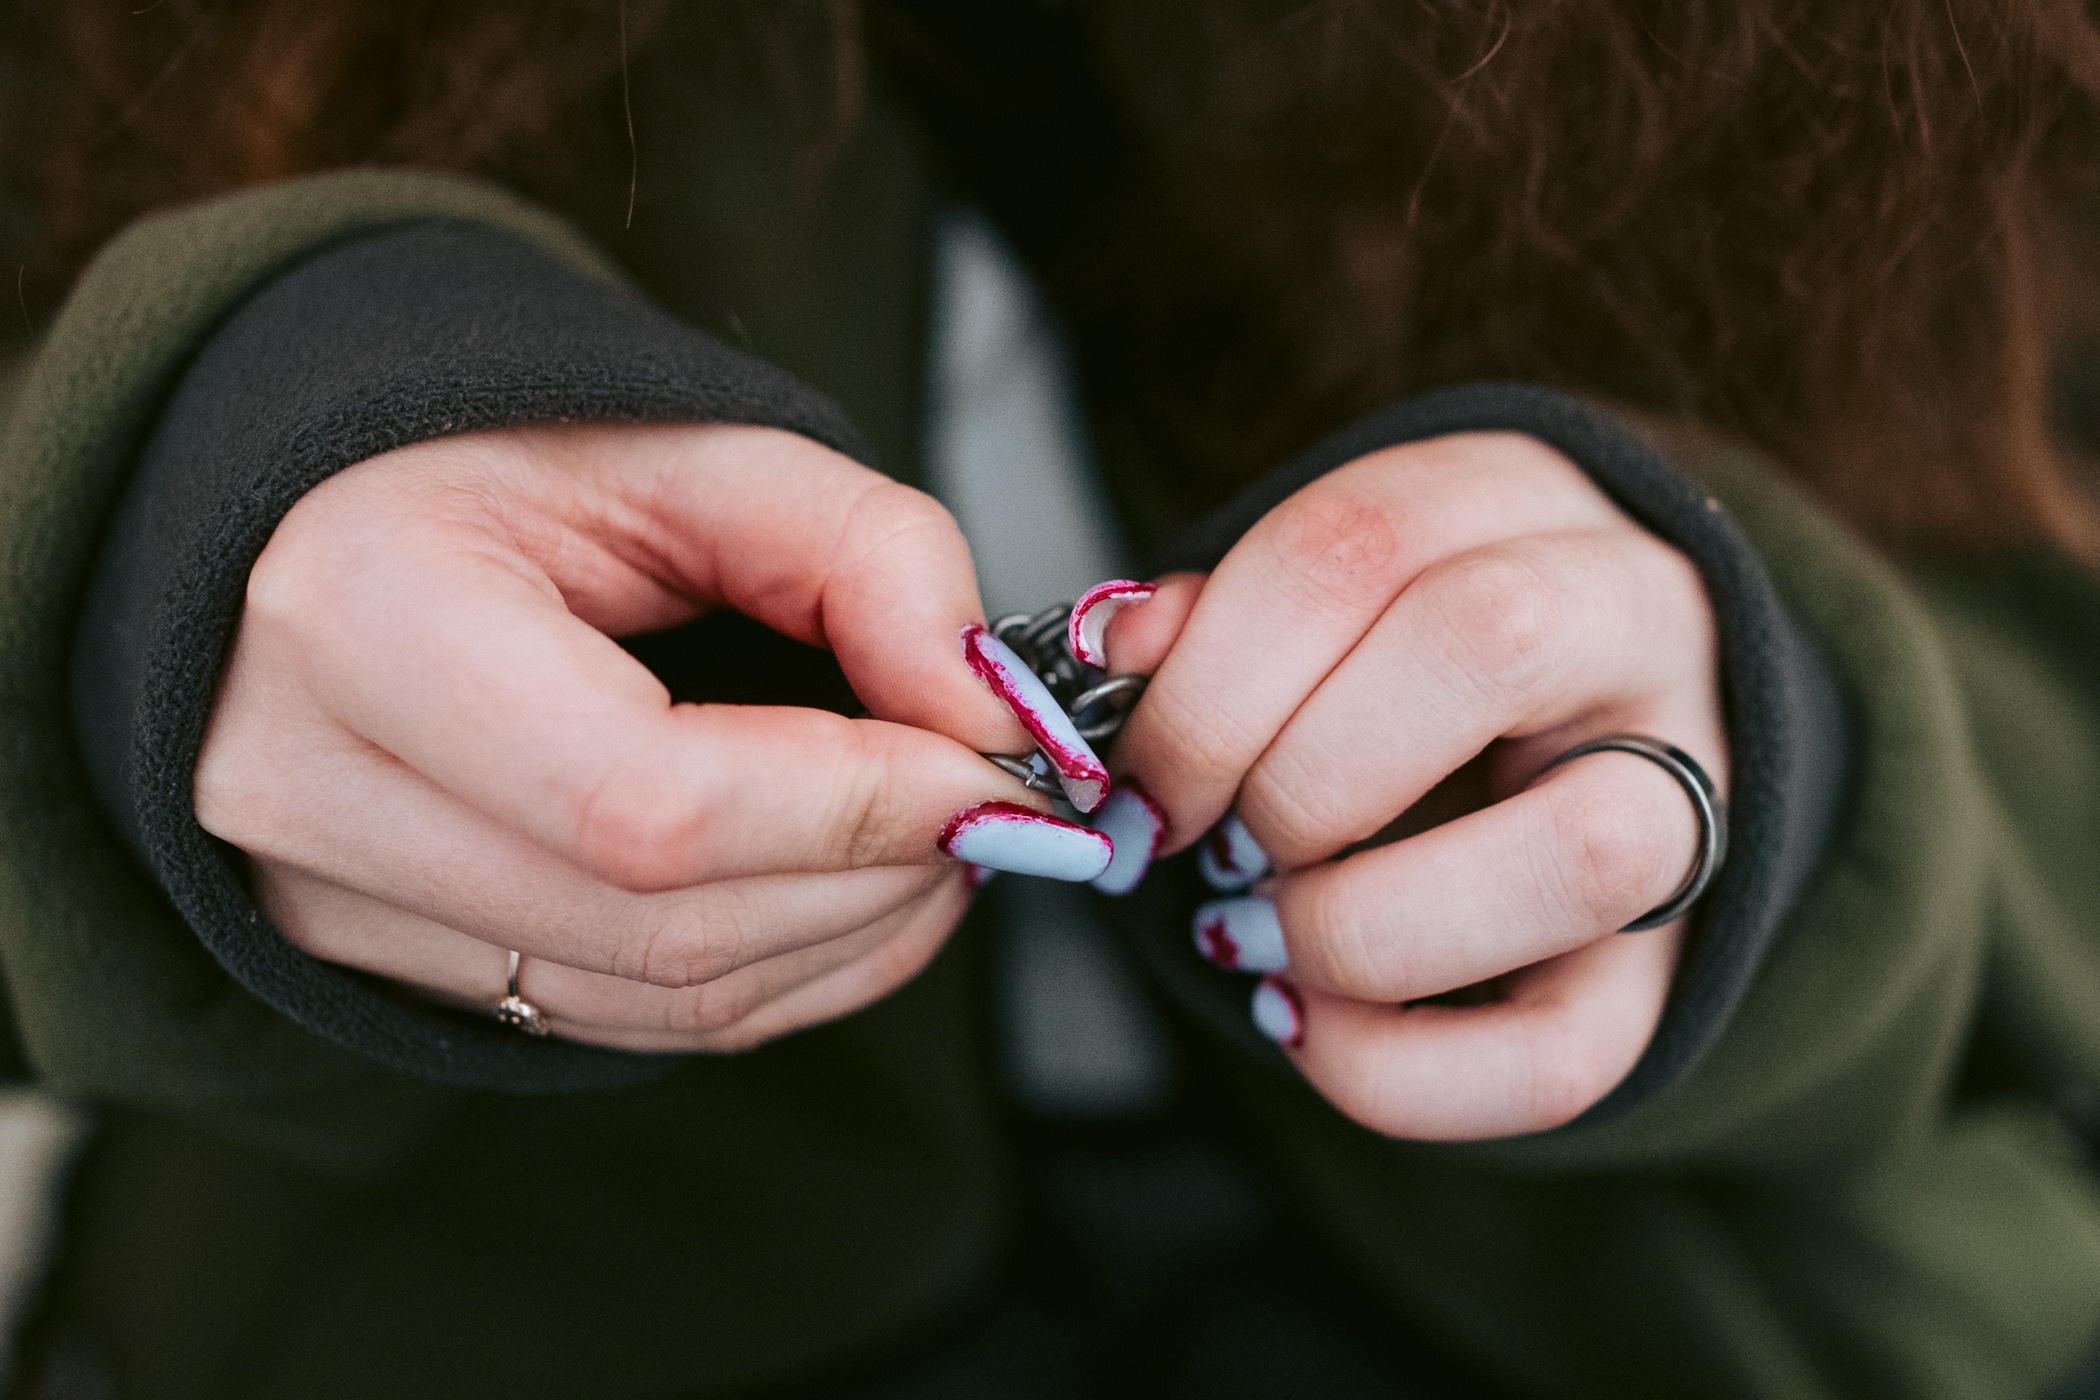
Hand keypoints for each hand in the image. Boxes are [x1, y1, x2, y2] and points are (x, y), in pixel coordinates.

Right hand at [195, 422, 1058, 1051]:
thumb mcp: (685, 447)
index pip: (642, 798)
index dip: (849, 805)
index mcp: (366, 619)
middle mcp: (321, 791)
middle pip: (664, 922)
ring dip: (853, 935)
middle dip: (880, 875)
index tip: (988, 765)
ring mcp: (340, 903)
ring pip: (663, 996)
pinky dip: (786, 973)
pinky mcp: (398, 966)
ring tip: (944, 834)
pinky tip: (859, 893)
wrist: (334, 531)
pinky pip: (635, 1021)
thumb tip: (980, 709)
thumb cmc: (499, 469)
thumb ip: (860, 550)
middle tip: (1001, 800)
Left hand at [1106, 432, 1726, 1138]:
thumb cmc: (1403, 653)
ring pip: (1581, 857)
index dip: (1211, 679)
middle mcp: (1635, 624)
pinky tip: (1301, 1023)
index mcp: (1516, 502)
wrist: (1582, 720)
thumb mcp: (1319, 594)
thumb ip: (1215, 618)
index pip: (1358, 543)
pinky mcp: (1676, 968)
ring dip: (1358, 924)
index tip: (1137, 781)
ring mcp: (1694, 798)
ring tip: (1254, 935)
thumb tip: (1118, 647)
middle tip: (1210, 843)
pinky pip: (1564, 1054)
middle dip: (1290, 778)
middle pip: (1485, 642)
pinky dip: (1391, 1069)